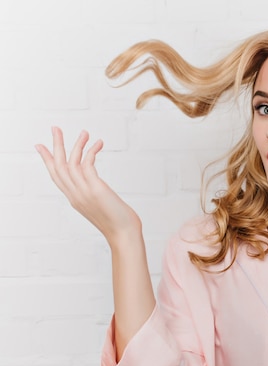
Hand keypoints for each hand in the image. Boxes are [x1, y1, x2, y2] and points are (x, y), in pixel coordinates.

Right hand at [35, 127, 141, 243]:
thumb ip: (95, 196)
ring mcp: (83, 192)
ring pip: (71, 163)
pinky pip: (87, 165)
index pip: (56, 177)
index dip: (48, 160)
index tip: (42, 146)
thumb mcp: (102, 207)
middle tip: (55, 128)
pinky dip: (91, 151)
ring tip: (84, 132)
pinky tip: (98, 143)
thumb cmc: (119, 224)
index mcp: (74, 199)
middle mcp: (75, 195)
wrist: (125, 235)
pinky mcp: (95, 189)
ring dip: (76, 145)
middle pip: (58, 166)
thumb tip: (99, 188)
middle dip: (56, 146)